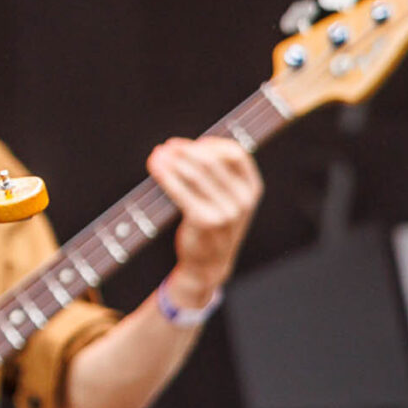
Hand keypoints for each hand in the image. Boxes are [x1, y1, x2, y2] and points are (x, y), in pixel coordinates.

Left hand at [146, 136, 262, 308]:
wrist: (208, 264)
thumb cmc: (213, 224)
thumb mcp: (228, 200)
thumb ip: (220, 175)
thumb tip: (190, 145)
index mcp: (252, 189)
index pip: (237, 154)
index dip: (213, 144)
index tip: (194, 143)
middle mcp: (243, 200)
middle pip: (211, 161)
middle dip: (186, 150)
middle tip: (167, 147)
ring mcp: (226, 212)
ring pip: (194, 174)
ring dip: (172, 160)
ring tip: (157, 154)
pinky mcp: (205, 221)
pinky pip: (181, 191)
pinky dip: (165, 175)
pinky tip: (155, 167)